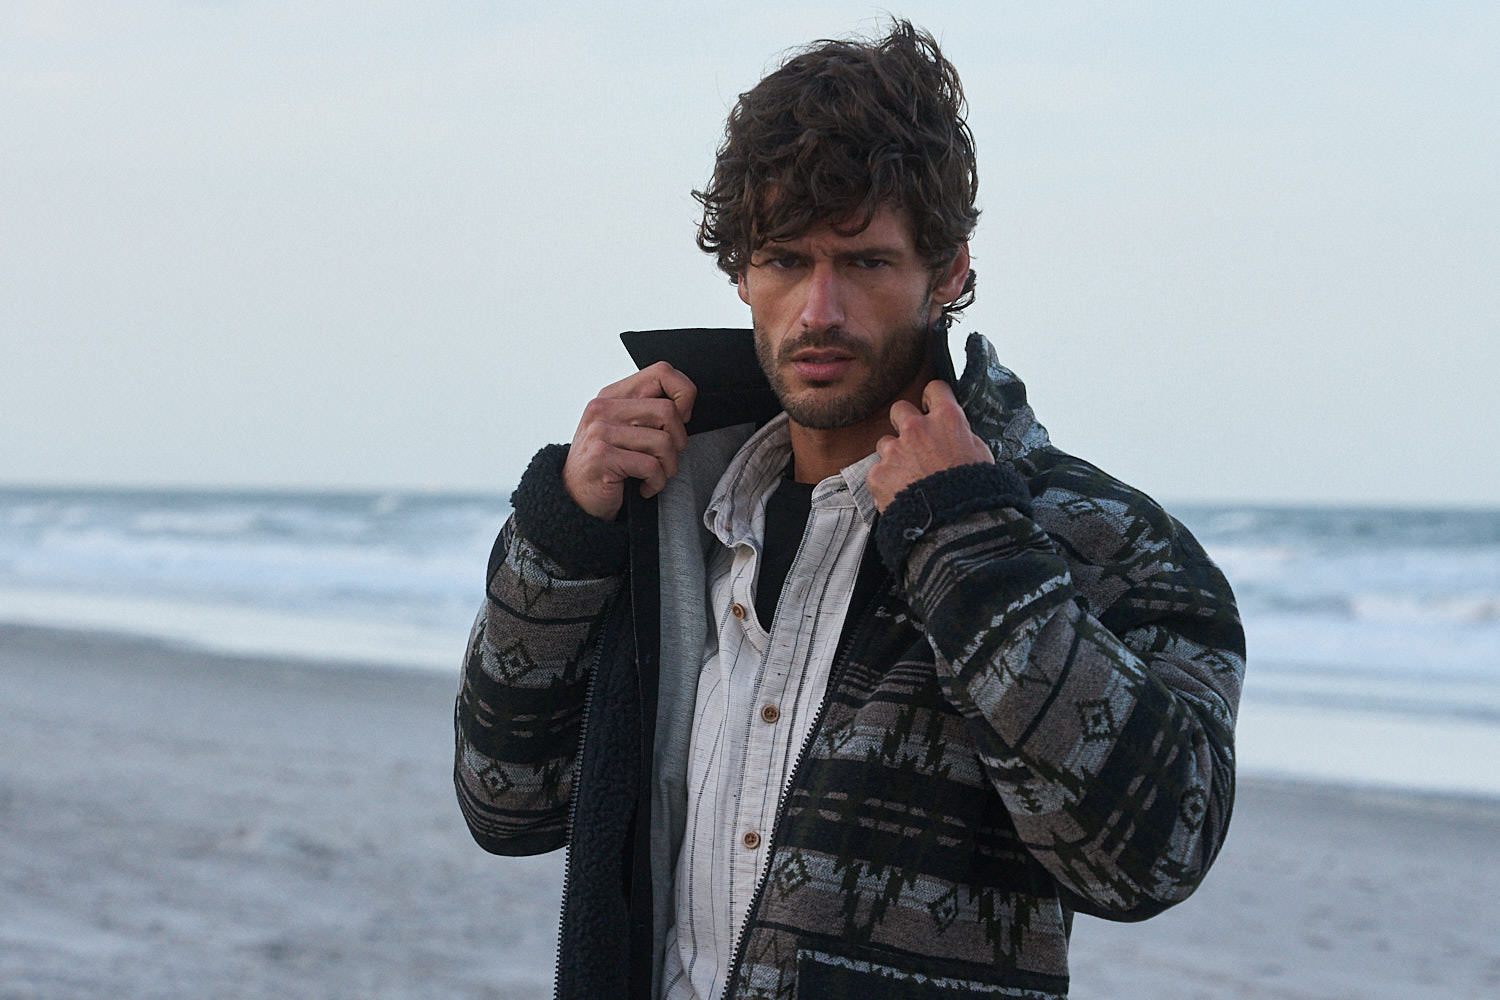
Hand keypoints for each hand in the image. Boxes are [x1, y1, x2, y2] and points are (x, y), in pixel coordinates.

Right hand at [562, 361, 696, 520]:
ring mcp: (600, 432)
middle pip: (668, 410)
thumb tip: (685, 405)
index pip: (662, 372)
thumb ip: (648, 410)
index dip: (684, 394)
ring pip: (663, 441)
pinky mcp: (601, 457)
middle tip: (665, 457)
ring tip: (654, 475)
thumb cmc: (607, 464)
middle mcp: (604, 409)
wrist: (575, 498)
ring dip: (668, 467)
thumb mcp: (625, 428)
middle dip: (678, 440)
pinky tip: (645, 486)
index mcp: (613, 395)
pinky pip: (651, 466)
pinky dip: (656, 482)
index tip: (681, 418)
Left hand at [868, 380, 992, 512]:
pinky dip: (886, 482)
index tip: (931, 407)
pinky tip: (900, 495)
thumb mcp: (980, 456)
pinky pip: (878, 472)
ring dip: (895, 456)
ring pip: (886, 443)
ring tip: (910, 478)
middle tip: (915, 443)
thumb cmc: (973, 493)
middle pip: (900, 409)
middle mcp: (917, 429)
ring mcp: (894, 451)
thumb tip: (955, 432)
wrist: (954, 527)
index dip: (932, 398)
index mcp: (947, 420)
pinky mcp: (878, 474)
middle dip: (905, 423)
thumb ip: (962, 437)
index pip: (934, 389)